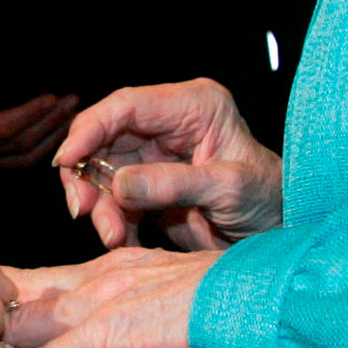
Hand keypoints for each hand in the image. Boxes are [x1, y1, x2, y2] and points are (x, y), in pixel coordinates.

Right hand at [0, 53, 77, 172]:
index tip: (53, 97)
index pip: (2, 130)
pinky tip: (56, 132)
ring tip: (73, 115)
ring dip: (51, 138)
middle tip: (74, 101)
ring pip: (23, 160)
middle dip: (50, 125)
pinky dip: (41, 149)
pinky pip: (17, 164)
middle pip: (20, 147)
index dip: (29, 116)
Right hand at [55, 79, 283, 250]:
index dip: (90, 129)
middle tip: (81, 210)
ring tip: (113, 237)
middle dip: (87, 176)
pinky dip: (113, 222)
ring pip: (104, 173)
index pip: (127, 105)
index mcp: (193, 106)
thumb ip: (173, 184)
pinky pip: (115, 200)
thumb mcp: (228, 188)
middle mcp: (170, 125)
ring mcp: (158, 156)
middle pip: (105, 138)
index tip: (67, 161)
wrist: (280, 235)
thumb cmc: (269, 200)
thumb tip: (118, 185)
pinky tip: (125, 242)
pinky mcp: (151, 187)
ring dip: (100, 207)